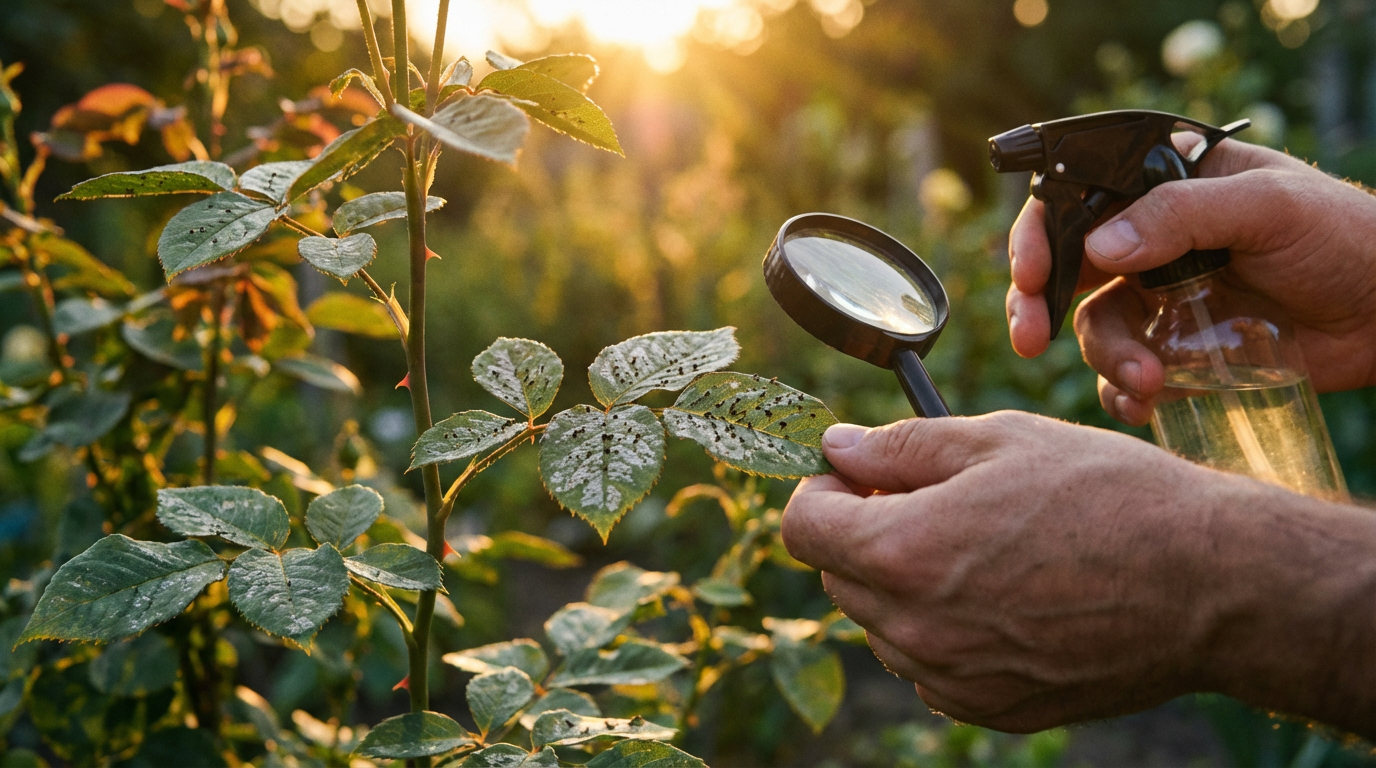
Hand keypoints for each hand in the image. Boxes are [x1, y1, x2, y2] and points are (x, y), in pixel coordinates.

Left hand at [782, 415, 1375, 734]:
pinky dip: (944, 632)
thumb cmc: (1109, 495)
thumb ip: (899, 447)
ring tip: (981, 548)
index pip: (801, 526)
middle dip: (863, 532)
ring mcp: (952, 677)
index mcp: (904, 551)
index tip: (858, 475)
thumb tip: (835, 448)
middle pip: (838, 575)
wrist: (1210, 584)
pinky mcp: (991, 709)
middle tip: (930, 500)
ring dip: (903, 584)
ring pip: (882, 624)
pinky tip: (1003, 596)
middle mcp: (915, 628)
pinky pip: (930, 667)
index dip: (822, 490)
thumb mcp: (999, 439)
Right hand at [1006, 138, 1375, 424]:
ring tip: (1148, 382)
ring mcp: (1162, 299)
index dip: (1041, 236)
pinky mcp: (1179, 352)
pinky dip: (1122, 393)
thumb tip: (1097, 248)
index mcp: (1164, 187)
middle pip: (1065, 269)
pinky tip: (1143, 404)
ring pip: (1096, 328)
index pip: (1077, 199)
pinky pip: (1126, 374)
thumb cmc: (1344, 236)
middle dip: (1038, 306)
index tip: (1030, 276)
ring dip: (1106, 358)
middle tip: (1031, 340)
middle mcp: (1151, 241)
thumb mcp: (1267, 206)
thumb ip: (1182, 216)